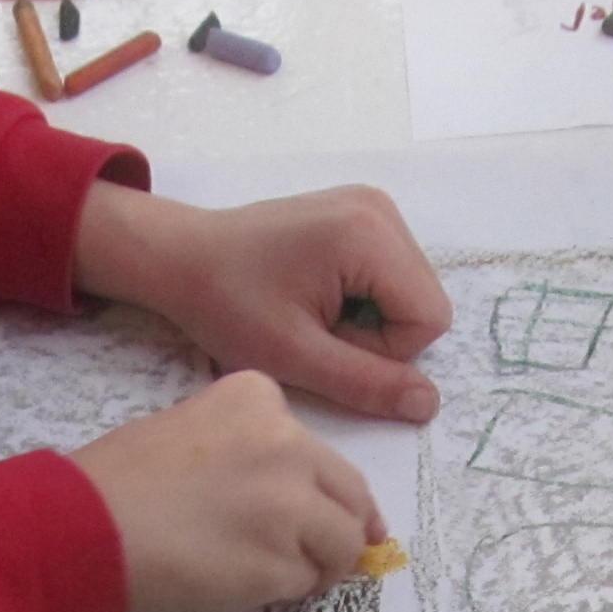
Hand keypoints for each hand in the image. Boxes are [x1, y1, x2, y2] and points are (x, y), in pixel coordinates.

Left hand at [73, 186, 453, 424]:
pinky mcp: (360, 214)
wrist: (182, 257)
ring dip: (369, 320)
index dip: (384, 352)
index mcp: (370, 233)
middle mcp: (381, 209)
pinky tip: (316, 296)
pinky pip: (391, 276)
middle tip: (315, 330)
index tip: (325, 344)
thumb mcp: (296, 357)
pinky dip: (361, 300)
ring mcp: (372, 206)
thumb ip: (367, 384)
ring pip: (410, 293)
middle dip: (378, 335)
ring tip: (312, 313)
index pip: (428, 319)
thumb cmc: (228, 305)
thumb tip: (430, 404)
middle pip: (424, 302)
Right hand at [73, 370, 381, 611]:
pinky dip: (285, 591)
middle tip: (326, 553)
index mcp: (259, 398)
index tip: (296, 505)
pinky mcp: (281, 563)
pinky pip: (306, 583)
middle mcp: (287, 442)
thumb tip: (302, 500)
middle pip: (351, 495)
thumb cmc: (120, 481)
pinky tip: (242, 584)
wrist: (85, 527)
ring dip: (318, 566)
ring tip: (270, 572)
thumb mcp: (190, 426)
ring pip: (342, 545)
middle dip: (342, 527)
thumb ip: (250, 448)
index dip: (315, 486)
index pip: (317, 450)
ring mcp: (289, 505)